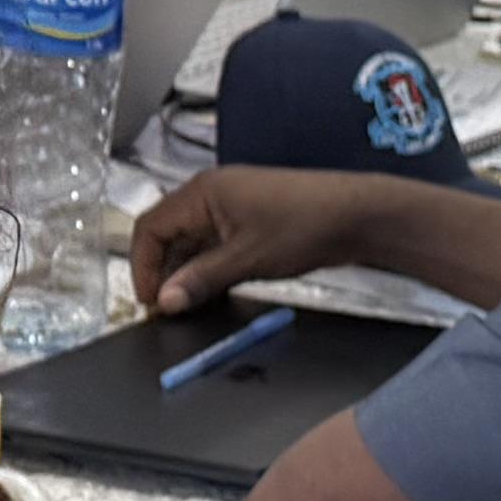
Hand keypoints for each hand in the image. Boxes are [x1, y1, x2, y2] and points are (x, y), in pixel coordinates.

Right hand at [130, 162, 392, 320]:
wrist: (357, 216)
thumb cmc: (303, 226)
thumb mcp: (246, 259)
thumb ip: (201, 280)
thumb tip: (164, 301)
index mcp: (202, 192)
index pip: (150, 227)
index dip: (143, 266)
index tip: (151, 302)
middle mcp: (211, 194)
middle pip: (167, 232)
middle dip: (162, 270)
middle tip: (167, 308)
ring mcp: (231, 206)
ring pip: (191, 240)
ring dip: (186, 271)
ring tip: (189, 304)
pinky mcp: (250, 219)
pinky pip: (214, 243)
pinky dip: (207, 267)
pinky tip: (214, 291)